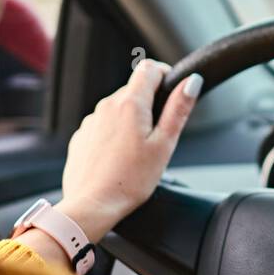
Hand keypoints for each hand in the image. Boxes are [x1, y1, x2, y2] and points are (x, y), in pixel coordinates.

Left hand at [56, 59, 202, 240]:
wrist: (92, 205)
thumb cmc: (130, 180)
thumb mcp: (164, 144)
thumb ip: (178, 109)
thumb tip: (191, 82)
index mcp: (130, 104)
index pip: (148, 69)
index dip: (165, 74)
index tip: (172, 91)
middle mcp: (106, 106)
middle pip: (134, 89)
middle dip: (150, 103)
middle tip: (159, 134)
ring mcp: (91, 121)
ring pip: (118, 108)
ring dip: (132, 119)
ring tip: (139, 151)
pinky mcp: (82, 136)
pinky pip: (103, 125)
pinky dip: (115, 134)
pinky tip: (120, 158)